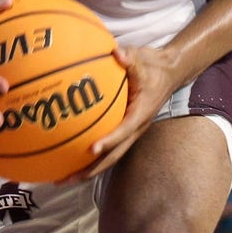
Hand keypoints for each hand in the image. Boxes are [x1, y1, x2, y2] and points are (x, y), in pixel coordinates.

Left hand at [62, 45, 177, 180]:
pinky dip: (90, 157)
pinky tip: (70, 158)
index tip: (91, 149)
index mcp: (140, 114)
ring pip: (109, 157)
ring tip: (63, 179)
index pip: (124, 131)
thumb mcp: (142, 58)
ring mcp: (129, 131)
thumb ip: (130, 57)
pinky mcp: (124, 129)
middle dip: (91, 170)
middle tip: (67, 179)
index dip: (109, 141)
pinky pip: (107, 147)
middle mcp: (135, 128)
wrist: (168, 72)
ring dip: (88, 170)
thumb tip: (117, 52)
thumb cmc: (152, 66)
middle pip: (113, 156)